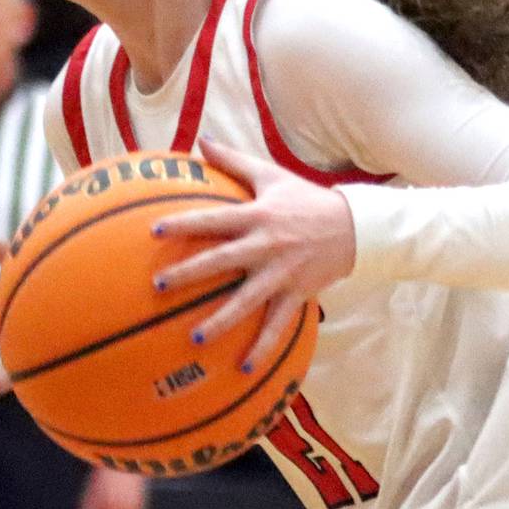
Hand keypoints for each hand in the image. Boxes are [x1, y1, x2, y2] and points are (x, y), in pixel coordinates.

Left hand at [151, 138, 355, 372]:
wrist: (354, 226)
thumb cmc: (306, 198)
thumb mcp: (272, 175)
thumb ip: (234, 159)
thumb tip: (200, 140)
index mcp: (258, 216)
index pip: (215, 220)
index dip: (185, 224)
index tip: (155, 232)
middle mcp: (267, 246)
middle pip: (222, 261)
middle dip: (189, 274)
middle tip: (158, 286)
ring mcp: (281, 273)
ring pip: (246, 300)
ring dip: (220, 320)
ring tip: (193, 338)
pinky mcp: (297, 293)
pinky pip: (276, 324)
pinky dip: (262, 346)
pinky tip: (244, 368)